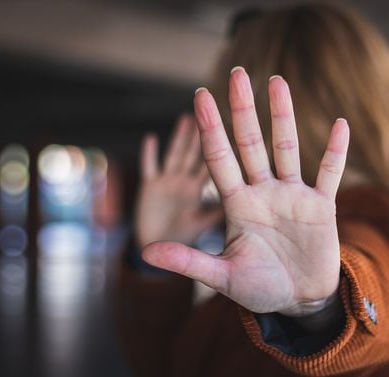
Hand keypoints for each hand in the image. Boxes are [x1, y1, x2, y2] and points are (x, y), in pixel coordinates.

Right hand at [135, 115, 222, 247]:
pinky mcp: (149, 189)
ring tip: (188, 117)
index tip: (234, 124)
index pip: (214, 164)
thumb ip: (215, 214)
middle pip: (196, 152)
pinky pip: (149, 168)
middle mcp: (186, 182)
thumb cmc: (181, 238)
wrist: (152, 254)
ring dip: (181, 137)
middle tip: (213, 111)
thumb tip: (239, 201)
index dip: (222, 145)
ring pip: (176, 155)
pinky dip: (149, 155)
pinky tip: (151, 138)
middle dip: (202, 131)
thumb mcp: (201, 226)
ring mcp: (168, 183)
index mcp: (201, 191)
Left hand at [143, 68, 348, 316]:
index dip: (209, 129)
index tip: (200, 97)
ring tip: (277, 82)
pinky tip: (339, 124)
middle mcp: (263, 192)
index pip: (219, 159)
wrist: (298, 300)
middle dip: (242, 110)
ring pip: (286, 148)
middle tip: (237, 74)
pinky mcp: (320, 206)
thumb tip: (146, 253)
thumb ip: (189, 262)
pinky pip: (329, 173)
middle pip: (250, 143)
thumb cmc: (259, 288)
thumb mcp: (223, 277)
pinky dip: (335, 151)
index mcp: (237, 206)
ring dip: (283, 116)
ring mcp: (292, 196)